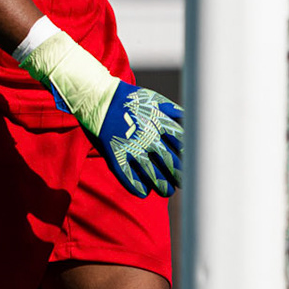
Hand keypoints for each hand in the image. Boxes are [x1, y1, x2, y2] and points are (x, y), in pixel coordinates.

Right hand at [87, 82, 182, 198]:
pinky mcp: (114, 155)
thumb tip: (191, 124)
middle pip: (170, 163)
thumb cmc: (128, 99)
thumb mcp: (154, 100)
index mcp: (160, 122)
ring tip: (166, 190)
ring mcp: (131, 147)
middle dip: (179, 176)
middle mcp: (148, 136)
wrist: (96, 96)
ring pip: (152, 174)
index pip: (182, 146)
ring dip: (162, 186)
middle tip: (181, 182)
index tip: (191, 165)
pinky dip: (137, 188)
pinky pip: (128, 177)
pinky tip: (143, 191)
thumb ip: (174, 112)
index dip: (189, 159)